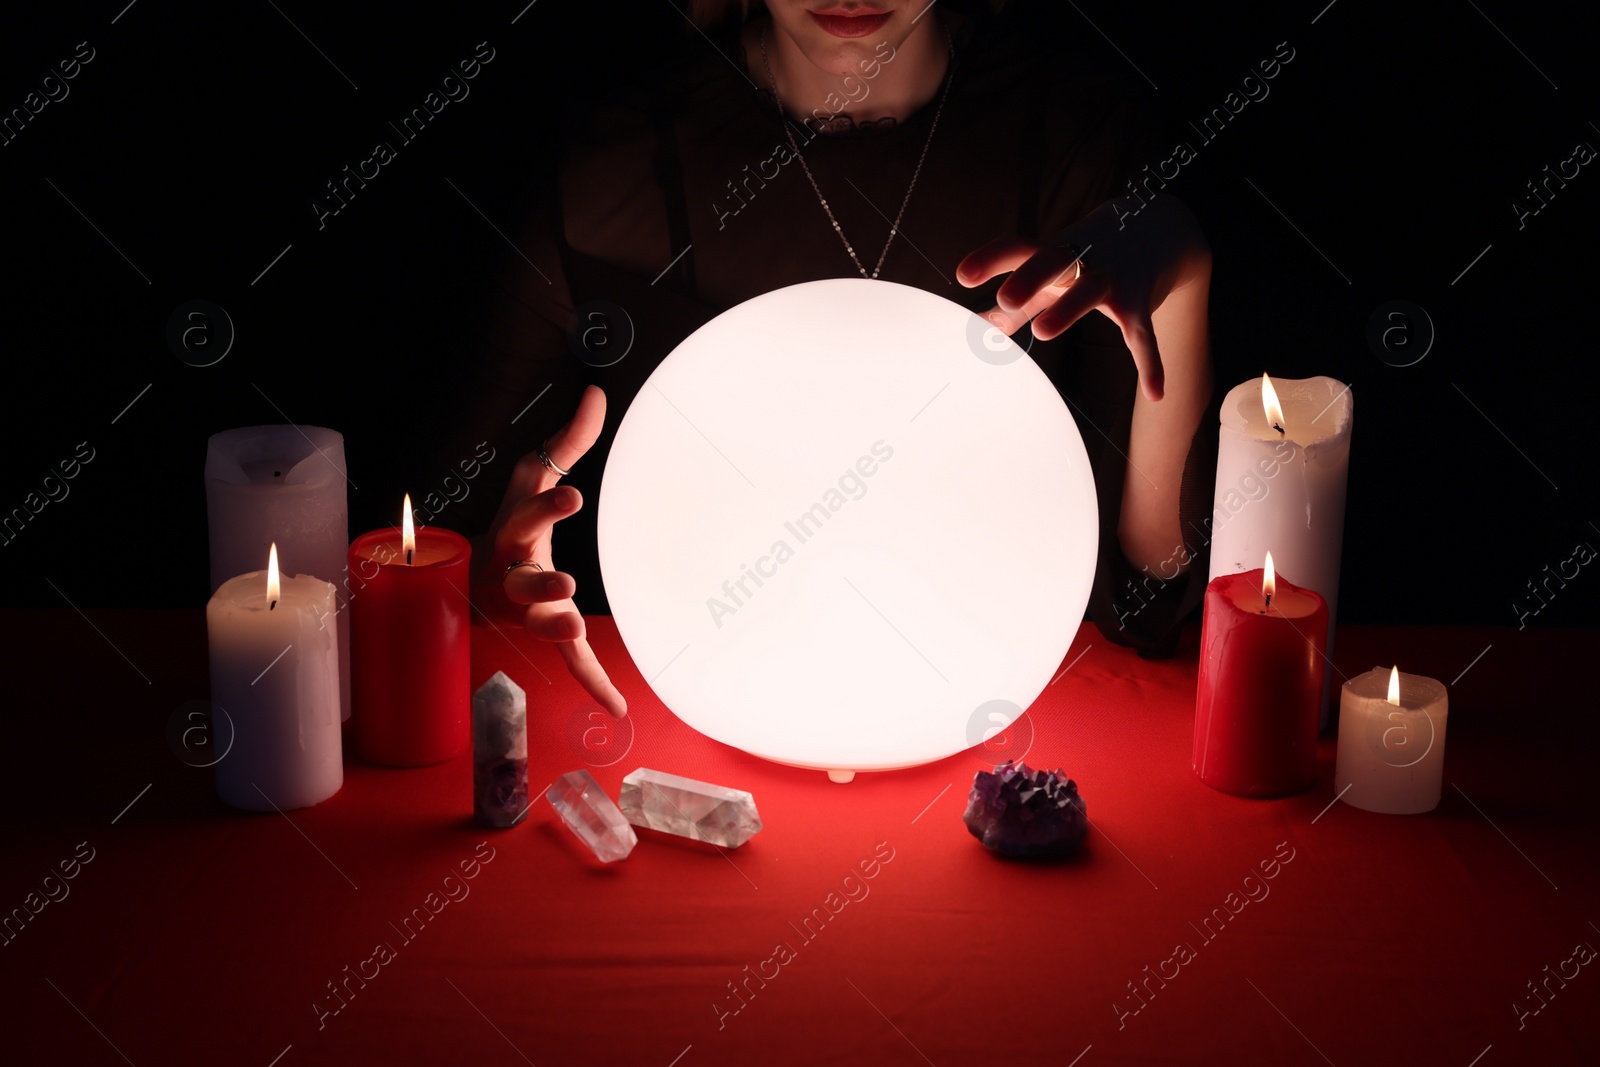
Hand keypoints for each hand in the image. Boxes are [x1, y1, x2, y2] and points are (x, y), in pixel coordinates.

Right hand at [482, 384, 625, 717]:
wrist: (474, 575)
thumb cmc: (513, 522)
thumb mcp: (532, 478)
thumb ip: (566, 441)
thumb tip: (595, 392)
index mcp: (513, 531)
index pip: (527, 515)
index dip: (546, 506)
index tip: (572, 494)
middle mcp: (512, 574)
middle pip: (522, 580)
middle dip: (540, 583)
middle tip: (565, 584)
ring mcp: (525, 610)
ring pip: (536, 623)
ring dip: (555, 630)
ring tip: (573, 628)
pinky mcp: (546, 635)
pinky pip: (569, 663)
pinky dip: (593, 683)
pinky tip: (617, 706)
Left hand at [956, 193, 1211, 401]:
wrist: (1153, 229)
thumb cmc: (1083, 260)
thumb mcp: (1048, 275)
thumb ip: (1014, 305)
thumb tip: (976, 328)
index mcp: (1051, 252)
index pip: (1017, 247)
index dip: (990, 259)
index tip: (963, 276)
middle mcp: (1081, 259)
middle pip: (1051, 260)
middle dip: (1029, 276)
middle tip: (1005, 297)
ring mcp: (1111, 278)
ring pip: (1090, 290)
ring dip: (1067, 308)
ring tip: (1041, 332)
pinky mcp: (1138, 301)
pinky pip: (1142, 335)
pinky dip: (1150, 362)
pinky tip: (1154, 393)